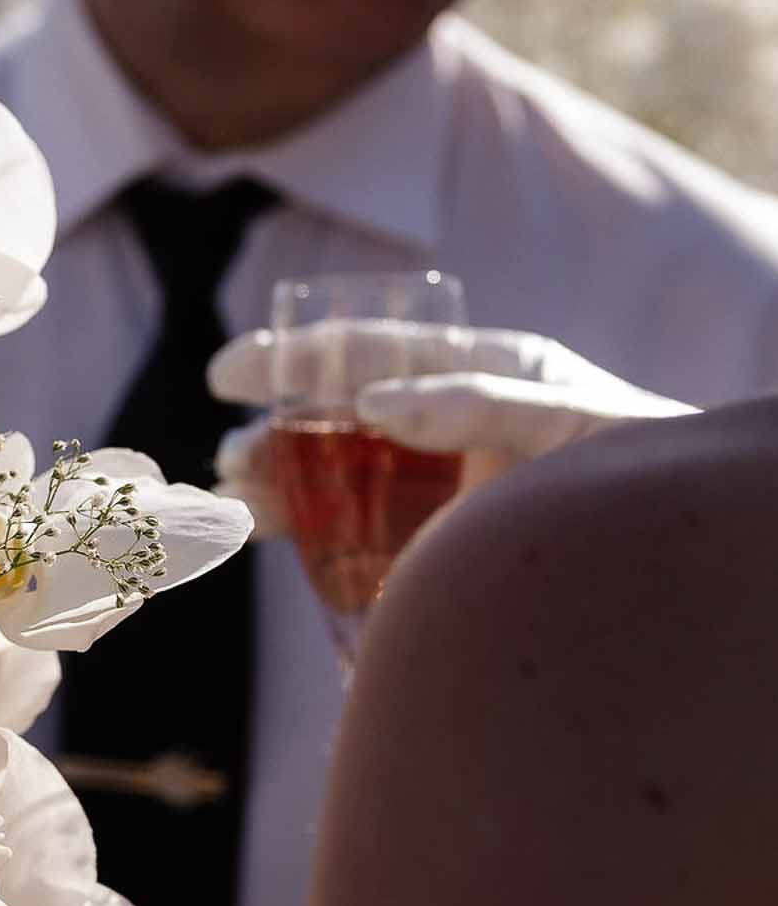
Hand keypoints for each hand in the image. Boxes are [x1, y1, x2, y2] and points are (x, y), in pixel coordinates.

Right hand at [208, 323, 694, 532]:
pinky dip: (308, 540)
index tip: (231, 372)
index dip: (295, 357)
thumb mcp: (563, 419)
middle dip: (275, 435)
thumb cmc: (635, 464)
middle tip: (233, 460)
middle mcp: (442, 428)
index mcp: (473, 374)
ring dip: (280, 487)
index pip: (370, 352)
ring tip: (243, 501)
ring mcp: (436, 492)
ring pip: (335, 481)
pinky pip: (358, 542)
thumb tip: (375, 403)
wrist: (674, 552)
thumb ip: (479, 403)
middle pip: (336, 422)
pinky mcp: (434, 552)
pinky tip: (275, 542)